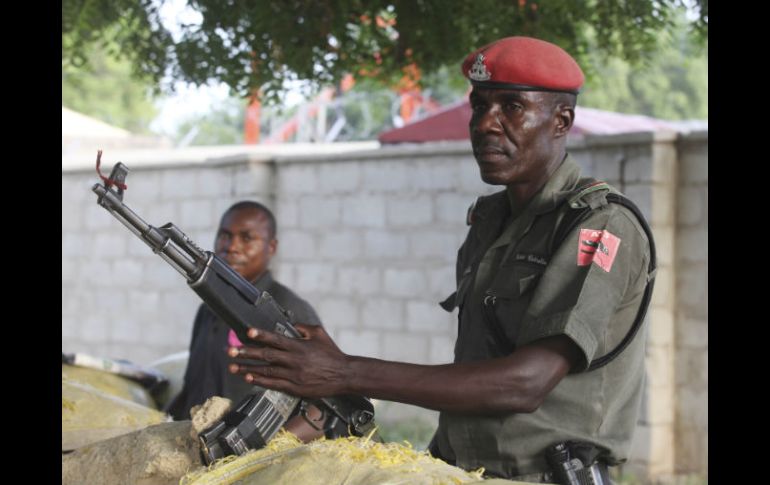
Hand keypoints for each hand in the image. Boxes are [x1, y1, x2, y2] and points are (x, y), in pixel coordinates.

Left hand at [227, 324, 348, 397]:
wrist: (344, 375)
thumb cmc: (332, 353)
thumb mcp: (320, 334)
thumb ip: (303, 327)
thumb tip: (290, 324)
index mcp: (299, 346)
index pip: (276, 339)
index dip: (261, 335)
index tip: (248, 332)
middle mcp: (294, 360)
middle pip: (266, 355)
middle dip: (246, 352)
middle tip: (231, 350)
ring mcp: (293, 375)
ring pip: (266, 370)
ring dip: (248, 367)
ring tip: (233, 367)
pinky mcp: (295, 388)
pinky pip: (274, 384)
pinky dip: (260, 380)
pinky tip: (249, 377)